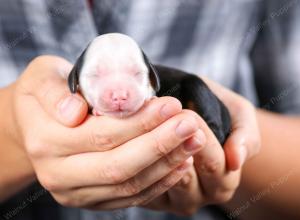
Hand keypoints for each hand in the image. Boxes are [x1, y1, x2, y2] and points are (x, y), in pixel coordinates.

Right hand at [12, 55, 206, 209]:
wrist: (33, 124)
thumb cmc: (43, 95)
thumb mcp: (41, 78)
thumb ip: (54, 93)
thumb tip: (75, 113)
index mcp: (45, 141)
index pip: (102, 135)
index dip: (141, 122)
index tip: (171, 106)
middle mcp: (58, 174)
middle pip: (119, 166)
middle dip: (161, 145)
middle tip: (190, 124)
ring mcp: (75, 192)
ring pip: (129, 185)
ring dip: (166, 164)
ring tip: (193, 141)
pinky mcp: (91, 200)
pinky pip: (130, 198)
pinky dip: (159, 182)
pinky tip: (180, 164)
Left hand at [143, 77, 260, 214]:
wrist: (198, 119)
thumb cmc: (219, 116)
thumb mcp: (241, 117)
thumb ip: (246, 138)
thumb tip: (236, 160)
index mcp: (224, 182)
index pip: (214, 165)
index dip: (201, 139)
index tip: (189, 115)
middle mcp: (199, 196)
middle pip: (187, 177)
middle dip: (175, 143)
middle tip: (165, 116)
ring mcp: (173, 200)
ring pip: (163, 181)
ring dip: (155, 151)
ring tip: (149, 123)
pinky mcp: (151, 198)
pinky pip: (144, 185)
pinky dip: (141, 161)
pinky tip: (137, 137)